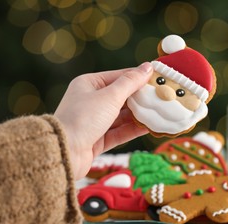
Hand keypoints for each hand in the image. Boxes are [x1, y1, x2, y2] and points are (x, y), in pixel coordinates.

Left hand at [54, 62, 152, 179]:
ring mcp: (94, 121)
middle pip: (122, 97)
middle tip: (163, 97)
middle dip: (141, 99)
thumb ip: (130, 83)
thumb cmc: (83, 118)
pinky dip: (133, 129)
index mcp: (88, 85)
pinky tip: (150, 127)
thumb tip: (147, 67)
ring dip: (139, 115)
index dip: (138, 77)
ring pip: (122, 116)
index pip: (118, 77)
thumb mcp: (109, 96)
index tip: (158, 78)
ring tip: (160, 113)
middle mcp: (91, 101)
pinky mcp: (98, 139)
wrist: (64, 152)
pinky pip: (119, 131)